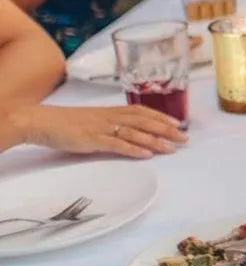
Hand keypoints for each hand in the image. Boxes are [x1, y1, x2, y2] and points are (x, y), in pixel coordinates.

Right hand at [21, 103, 186, 159]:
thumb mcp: (93, 119)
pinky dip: (133, 149)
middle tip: (184, 138)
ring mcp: (103, 128)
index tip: (178, 123)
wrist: (42, 121)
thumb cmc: (67, 122)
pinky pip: (117, 144)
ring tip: (171, 148)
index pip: (143, 112)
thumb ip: (111, 123)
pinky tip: (146, 154)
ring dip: (155, 141)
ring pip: (135, 133)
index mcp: (112, 110)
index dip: (162, 117)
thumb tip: (128, 132)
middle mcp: (111, 117)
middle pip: (145, 122)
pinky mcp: (93, 140)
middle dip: (166, 130)